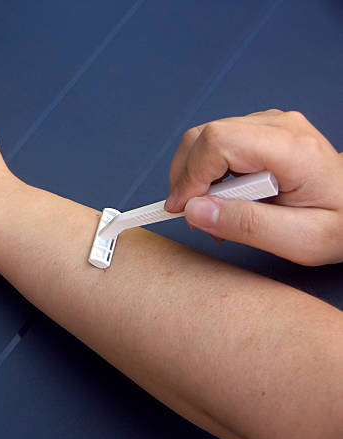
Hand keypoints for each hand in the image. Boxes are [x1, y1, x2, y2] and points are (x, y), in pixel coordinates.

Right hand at [164, 110, 342, 265]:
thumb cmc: (339, 224)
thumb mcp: (300, 240)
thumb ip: (247, 225)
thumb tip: (194, 210)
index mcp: (292, 148)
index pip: (218, 142)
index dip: (191, 175)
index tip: (184, 210)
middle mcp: (279, 126)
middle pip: (204, 135)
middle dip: (186, 176)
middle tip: (193, 214)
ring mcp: (268, 125)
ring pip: (204, 139)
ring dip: (195, 177)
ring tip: (213, 212)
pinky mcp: (259, 132)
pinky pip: (215, 145)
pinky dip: (206, 173)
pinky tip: (222, 199)